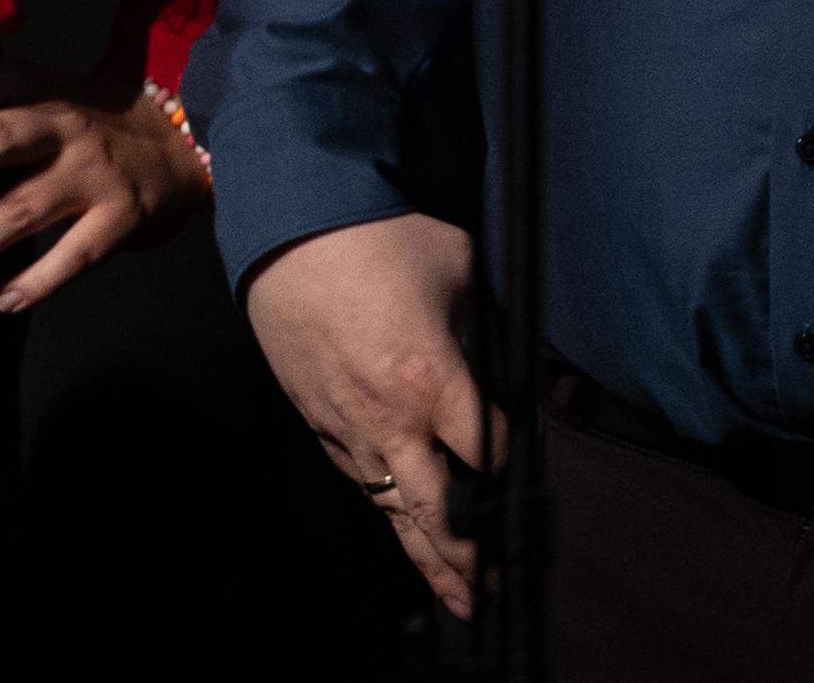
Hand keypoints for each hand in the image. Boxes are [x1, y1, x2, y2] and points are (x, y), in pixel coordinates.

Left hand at [0, 50, 206, 312]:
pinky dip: (38, 282)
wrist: (183, 144)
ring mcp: (95, 175)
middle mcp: (64, 127)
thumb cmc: (90, 122)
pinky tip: (3, 300)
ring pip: (24, 210)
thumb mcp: (46, 93)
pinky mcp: (123, 219)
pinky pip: (75, 255)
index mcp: (38, 89)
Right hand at [243, 211, 490, 618]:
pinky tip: (393, 516)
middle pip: (436, 510)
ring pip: (387, 502)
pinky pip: (352, 469)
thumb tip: (500, 368)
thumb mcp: (459, 272)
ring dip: (419, 549)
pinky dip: (378, 500)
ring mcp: (344, 418)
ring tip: (448, 591)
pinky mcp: (310, 408)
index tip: (526, 484)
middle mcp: (390, 416)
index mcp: (435, 382)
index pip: (489, 458)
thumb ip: (483, 332)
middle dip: (466, 558)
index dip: (512, 477)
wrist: (287, 217)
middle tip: (487, 595)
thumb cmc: (379, 235)